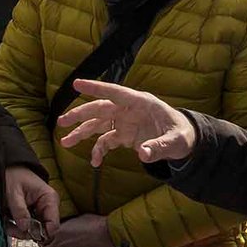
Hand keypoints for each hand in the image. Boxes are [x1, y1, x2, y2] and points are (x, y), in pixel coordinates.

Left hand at [4, 166, 59, 242]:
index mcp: (49, 199)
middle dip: (26, 233)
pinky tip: (8, 222)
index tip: (26, 233)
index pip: (53, 224)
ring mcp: (41, 212)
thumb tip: (25, 228)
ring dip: (19, 231)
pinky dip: (16, 228)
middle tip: (11, 228)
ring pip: (34, 232)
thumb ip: (20, 210)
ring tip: (7, 224)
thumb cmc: (13, 176)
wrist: (8, 169)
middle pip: (44, 231)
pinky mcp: (33, 216)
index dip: (42, 233)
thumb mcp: (14, 193)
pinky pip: (27, 228)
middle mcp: (48, 207)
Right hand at [56, 79, 194, 166]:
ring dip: (81, 132)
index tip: (77, 83)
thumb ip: (159, 147)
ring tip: (65, 142)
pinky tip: (95, 162)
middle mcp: (128, 110)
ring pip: (98, 124)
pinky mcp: (124, 135)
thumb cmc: (182, 135)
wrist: (184, 141)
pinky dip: (98, 150)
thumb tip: (143, 154)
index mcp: (141, 103)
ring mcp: (124, 122)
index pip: (115, 92)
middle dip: (80, 114)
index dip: (96, 88)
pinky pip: (106, 141)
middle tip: (62, 121)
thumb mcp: (175, 141)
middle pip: (100, 109)